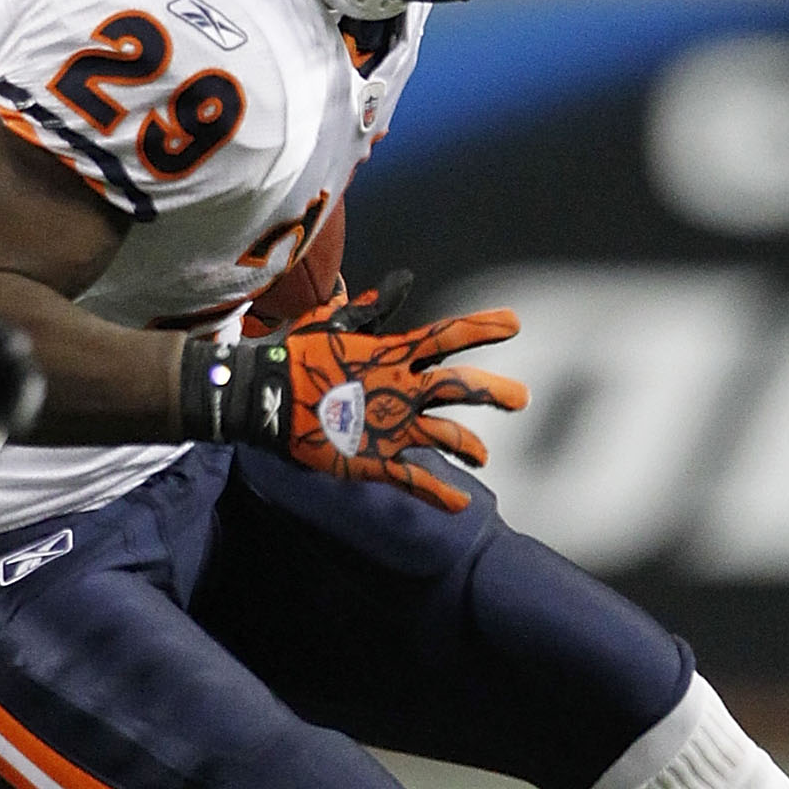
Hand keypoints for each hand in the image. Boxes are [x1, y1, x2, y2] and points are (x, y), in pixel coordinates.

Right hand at [205, 289, 525, 511]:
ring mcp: (390, 426)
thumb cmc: (297, 356)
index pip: (446, 336)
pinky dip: (441, 494)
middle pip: (459, 388)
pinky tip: (460, 505)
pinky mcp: (374, 460)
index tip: (514, 323)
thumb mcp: (332, 324)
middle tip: (522, 399)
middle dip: (494, 392)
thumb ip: (368, 309)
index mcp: (391, 354)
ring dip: (469, 446)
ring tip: (483, 457)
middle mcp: (399, 389)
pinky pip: (415, 481)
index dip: (482, 327)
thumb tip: (396, 283)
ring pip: (445, 436)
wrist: (266, 397)